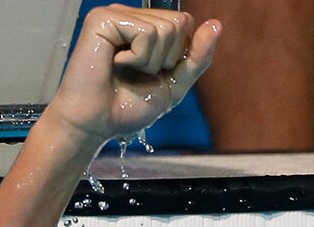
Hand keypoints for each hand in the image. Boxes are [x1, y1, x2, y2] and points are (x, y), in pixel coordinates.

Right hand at [48, 5, 220, 144]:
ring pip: (166, 28)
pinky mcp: (102, 19)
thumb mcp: (173, 83)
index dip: (178, 55)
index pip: (185, 23)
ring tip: (125, 70)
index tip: (152, 73)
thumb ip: (196, 56)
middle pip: (180, 22)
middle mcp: (130, 16)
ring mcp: (115, 15)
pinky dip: (137, 58)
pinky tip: (114, 64)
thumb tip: (216, 24)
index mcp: (144, 26)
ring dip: (150, 61)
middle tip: (137, 73)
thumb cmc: (127, 107)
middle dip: (166, 58)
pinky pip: (146, 32)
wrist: (97, 125)